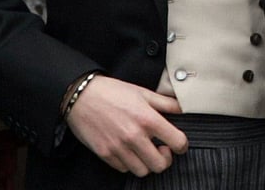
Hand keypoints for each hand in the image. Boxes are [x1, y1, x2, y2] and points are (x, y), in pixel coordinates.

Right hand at [66, 75, 187, 175]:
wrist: (81, 96)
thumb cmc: (112, 92)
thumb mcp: (143, 92)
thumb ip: (166, 102)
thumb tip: (183, 108)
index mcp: (148, 119)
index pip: (177, 142)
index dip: (182, 145)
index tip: (180, 145)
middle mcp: (134, 136)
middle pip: (160, 164)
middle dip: (165, 159)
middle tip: (162, 149)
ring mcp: (119, 147)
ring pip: (143, 171)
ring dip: (147, 163)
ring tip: (145, 151)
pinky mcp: (105, 154)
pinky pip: (124, 169)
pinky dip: (130, 163)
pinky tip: (130, 151)